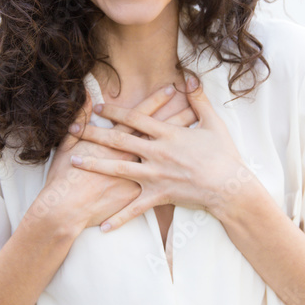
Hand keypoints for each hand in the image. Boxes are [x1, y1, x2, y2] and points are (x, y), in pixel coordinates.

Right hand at [35, 84, 198, 234]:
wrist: (67, 209)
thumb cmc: (65, 177)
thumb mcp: (69, 143)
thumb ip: (81, 118)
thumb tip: (87, 96)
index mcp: (118, 142)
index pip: (142, 116)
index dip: (156, 102)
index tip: (171, 88)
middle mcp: (133, 156)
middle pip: (161, 134)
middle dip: (178, 120)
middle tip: (194, 107)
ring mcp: (140, 177)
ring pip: (168, 158)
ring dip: (184, 148)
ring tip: (199, 139)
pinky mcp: (140, 196)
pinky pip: (162, 189)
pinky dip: (175, 184)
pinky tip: (190, 179)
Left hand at [68, 77, 251, 231]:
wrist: (230, 187)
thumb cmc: (224, 155)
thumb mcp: (213, 123)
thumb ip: (199, 99)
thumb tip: (189, 77)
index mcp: (168, 134)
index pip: (135, 118)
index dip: (115, 112)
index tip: (97, 108)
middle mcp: (157, 153)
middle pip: (119, 140)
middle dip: (94, 134)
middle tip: (73, 129)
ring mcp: (156, 176)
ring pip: (119, 170)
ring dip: (95, 165)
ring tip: (74, 161)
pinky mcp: (159, 196)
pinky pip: (135, 209)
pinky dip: (119, 218)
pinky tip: (102, 226)